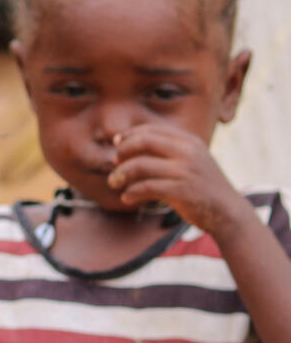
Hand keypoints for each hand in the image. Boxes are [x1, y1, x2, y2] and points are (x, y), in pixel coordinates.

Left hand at [109, 123, 250, 234]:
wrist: (228, 211)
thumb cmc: (202, 186)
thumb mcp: (191, 161)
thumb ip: (168, 151)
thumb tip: (128, 143)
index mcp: (190, 142)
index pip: (152, 130)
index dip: (130, 135)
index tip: (117, 143)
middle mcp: (188, 152)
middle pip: (143, 142)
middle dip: (123, 151)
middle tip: (113, 163)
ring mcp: (185, 171)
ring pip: (140, 165)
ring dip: (121, 174)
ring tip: (114, 182)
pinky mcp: (181, 191)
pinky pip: (145, 187)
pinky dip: (131, 192)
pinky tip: (127, 197)